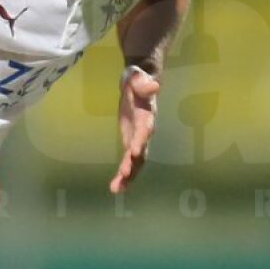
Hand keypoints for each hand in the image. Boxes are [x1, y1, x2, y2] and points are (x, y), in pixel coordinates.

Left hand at [110, 65, 158, 192]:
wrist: (139, 85)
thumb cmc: (137, 81)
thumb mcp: (138, 79)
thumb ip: (143, 84)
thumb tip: (154, 85)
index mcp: (146, 117)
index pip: (144, 130)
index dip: (140, 140)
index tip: (134, 151)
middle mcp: (145, 132)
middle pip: (141, 151)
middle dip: (133, 163)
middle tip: (124, 174)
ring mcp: (139, 140)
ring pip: (136, 162)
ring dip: (127, 176)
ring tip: (116, 188)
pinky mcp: (131, 144)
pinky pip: (128, 162)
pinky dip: (123, 175)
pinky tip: (115, 188)